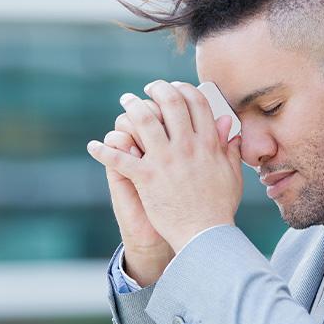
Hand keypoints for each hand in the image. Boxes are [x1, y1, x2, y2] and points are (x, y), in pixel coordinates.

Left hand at [87, 80, 242, 252]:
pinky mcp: (147, 178)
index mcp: (208, 143)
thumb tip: (228, 126)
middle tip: (148, 88)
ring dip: (131, 107)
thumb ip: (229, 147)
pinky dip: (104, 151)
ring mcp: (165, 160)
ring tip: (125, 102)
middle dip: (157, 89)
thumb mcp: (231, 173)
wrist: (205, 234)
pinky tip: (93, 146)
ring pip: (143, 121)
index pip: (196, 103)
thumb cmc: (220, 206)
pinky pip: (120, 159)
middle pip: (170, 102)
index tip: (175, 88)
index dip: (184, 89)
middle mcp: (186, 146)